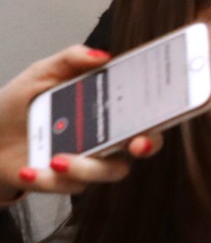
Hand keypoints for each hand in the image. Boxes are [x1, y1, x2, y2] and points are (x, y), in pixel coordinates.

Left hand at [1, 46, 164, 204]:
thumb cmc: (17, 104)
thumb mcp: (41, 73)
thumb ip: (70, 59)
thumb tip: (101, 56)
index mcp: (105, 109)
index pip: (145, 113)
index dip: (159, 117)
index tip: (158, 116)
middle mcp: (104, 137)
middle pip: (140, 146)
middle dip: (144, 146)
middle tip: (134, 145)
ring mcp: (87, 162)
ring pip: (108, 172)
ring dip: (86, 168)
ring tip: (55, 160)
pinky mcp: (64, 182)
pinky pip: (69, 187)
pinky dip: (47, 180)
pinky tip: (28, 169)